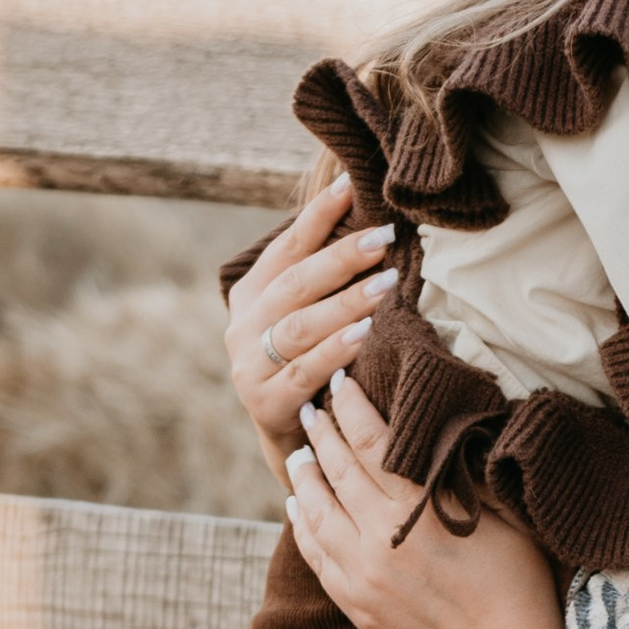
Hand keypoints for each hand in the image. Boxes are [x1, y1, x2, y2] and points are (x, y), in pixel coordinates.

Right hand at [225, 174, 398, 470]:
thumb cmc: (311, 366)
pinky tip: (365, 334)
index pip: (287, 247)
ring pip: (300, 325)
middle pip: (295, 283)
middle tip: (383, 238)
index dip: (317, 216)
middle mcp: (242, 327)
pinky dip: (336, 350)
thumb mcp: (309, 319)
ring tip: (386, 283)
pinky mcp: (266, 403)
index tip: (351, 186)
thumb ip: (324, 280)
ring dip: (346, 301)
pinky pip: (305, 371)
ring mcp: (249, 367)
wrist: (292, 441)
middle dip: (341, 257)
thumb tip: (372, 223)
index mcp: (251, 296)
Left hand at [284, 369, 570, 628]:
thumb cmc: (517, 585)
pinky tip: (297, 507)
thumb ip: (464, 477)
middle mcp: (380, 537)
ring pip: (316, 512)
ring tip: (300, 452)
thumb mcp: (503, 519)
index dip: (353, 408)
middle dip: (324, 433)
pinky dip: (303, 525)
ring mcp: (361, 573)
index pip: (372, 443)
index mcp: (418, 509)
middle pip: (338, 470)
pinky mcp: (354, 603)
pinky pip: (316, 555)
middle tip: (313, 406)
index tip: (341, 381)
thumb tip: (441, 436)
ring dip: (306, 476)